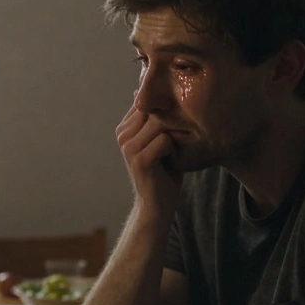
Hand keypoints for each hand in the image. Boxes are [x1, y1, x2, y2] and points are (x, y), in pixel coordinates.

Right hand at [116, 103, 183, 221]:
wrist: (158, 205)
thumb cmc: (164, 171)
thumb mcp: (161, 141)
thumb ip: (159, 120)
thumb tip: (162, 100)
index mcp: (125, 129)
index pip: (147, 103)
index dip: (165, 109)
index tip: (176, 126)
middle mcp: (123, 135)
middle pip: (155, 110)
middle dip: (173, 120)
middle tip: (182, 138)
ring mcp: (128, 147)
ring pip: (160, 123)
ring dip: (176, 135)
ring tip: (177, 150)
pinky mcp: (139, 159)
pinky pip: (165, 140)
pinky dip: (175, 149)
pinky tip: (172, 161)